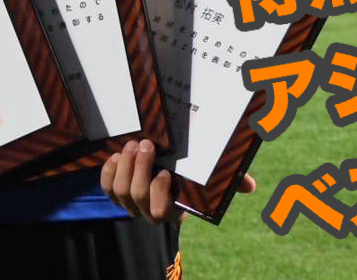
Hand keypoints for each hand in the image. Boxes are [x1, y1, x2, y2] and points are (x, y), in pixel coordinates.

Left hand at [101, 141, 256, 223]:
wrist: (161, 165)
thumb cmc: (188, 172)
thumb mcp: (207, 175)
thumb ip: (229, 180)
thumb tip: (251, 186)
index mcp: (172, 209)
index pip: (161, 211)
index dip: (160, 192)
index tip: (166, 171)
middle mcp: (148, 210)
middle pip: (138, 196)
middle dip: (140, 169)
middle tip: (147, 145)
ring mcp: (129, 202)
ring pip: (121, 189)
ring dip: (126, 165)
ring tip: (134, 144)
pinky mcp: (113, 192)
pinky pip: (106, 186)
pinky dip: (109, 170)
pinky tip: (117, 155)